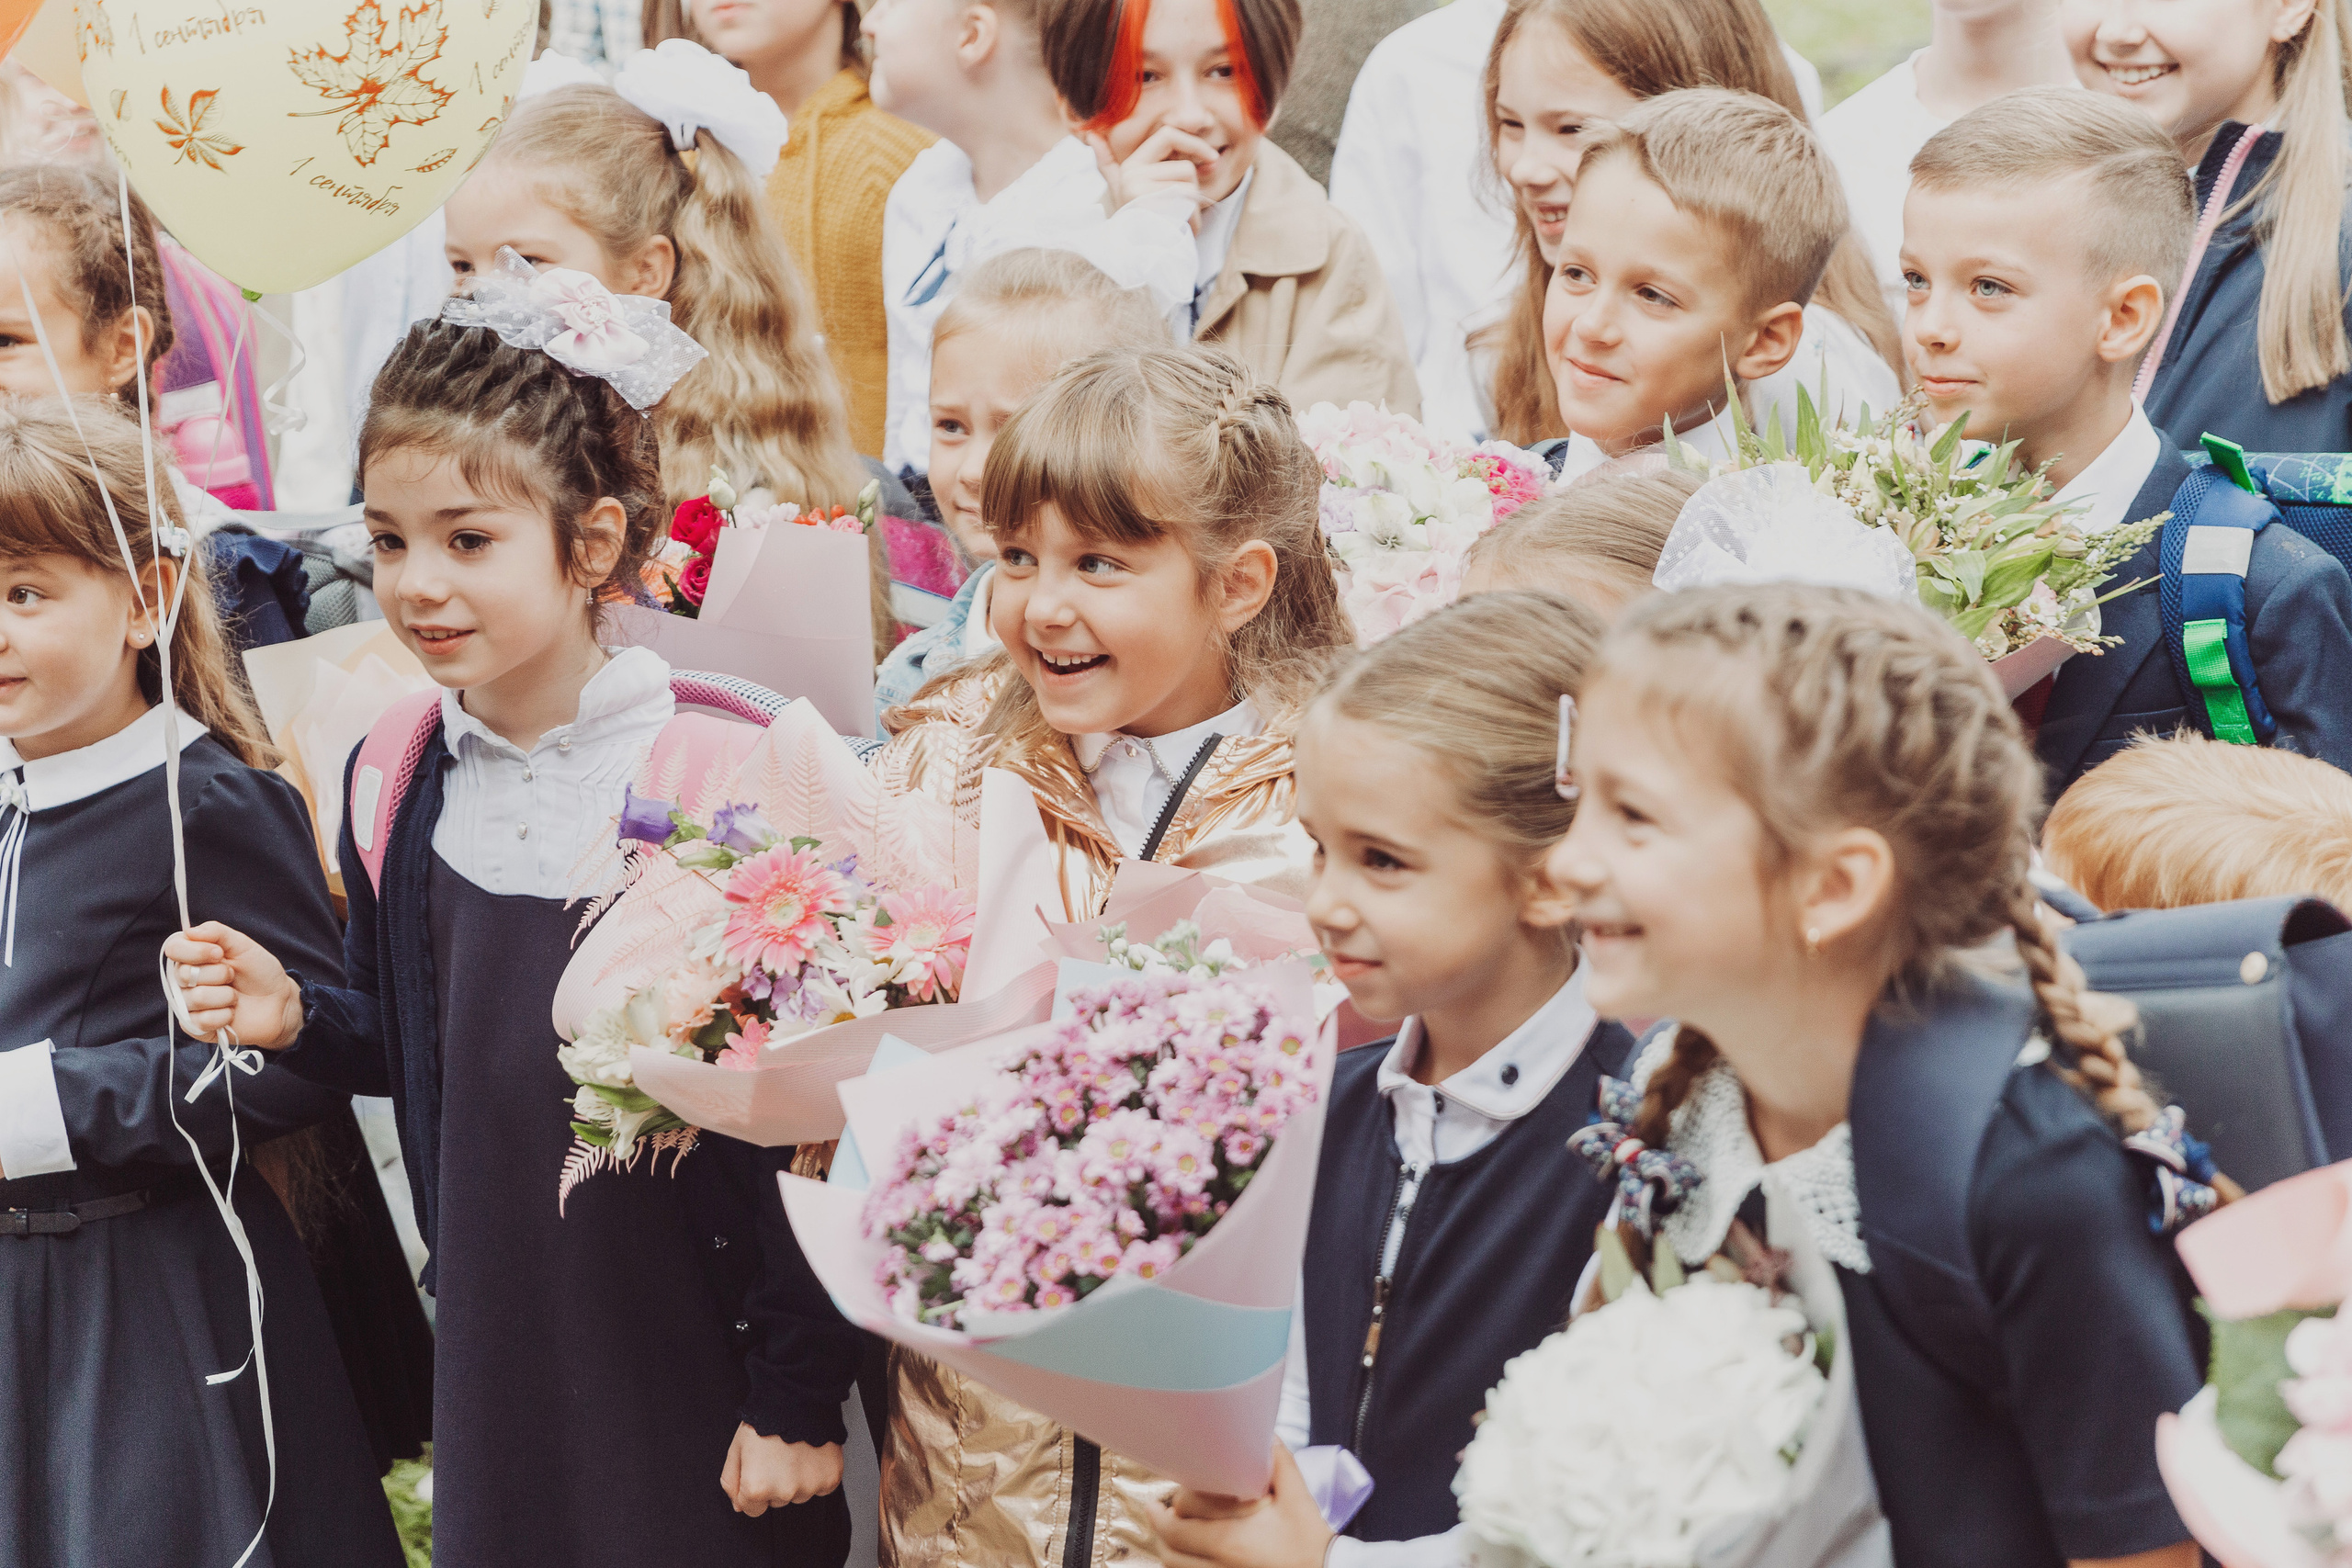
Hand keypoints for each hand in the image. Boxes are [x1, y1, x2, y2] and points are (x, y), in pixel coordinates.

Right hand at [163, 922, 303, 1048]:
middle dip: (219, 974)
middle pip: (183, 974)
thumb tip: (189, 930)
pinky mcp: (196, 1027)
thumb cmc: (260, 972)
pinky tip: (232, 1013)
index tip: (219, 953)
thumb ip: (216, 932)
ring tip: (234, 996)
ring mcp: (189, 1004)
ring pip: (196, 997)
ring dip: (225, 995)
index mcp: (192, 958)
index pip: (173, 948)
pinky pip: (202, 1021)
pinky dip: (224, 1015)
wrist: (279, 1001)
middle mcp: (185, 981)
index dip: (195, 951)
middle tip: (232, 976)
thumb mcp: (243, 945)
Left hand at [720, 1425, 841, 1516]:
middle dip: (775, 1484)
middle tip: (777, 1456)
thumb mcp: (736, 1449)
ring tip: (795, 1452)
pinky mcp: (830, 1479)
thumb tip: (739, 1505)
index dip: (753, 1489)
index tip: (760, 1469)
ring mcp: (809, 1486)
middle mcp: (784, 1492)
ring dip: (797, 1480)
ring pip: (799, 1495)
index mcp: (757, 1488)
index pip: (752, 1510)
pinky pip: (821, 1487)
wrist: (798, 1397)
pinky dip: (817, 1474)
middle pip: (777, 1502)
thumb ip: (731, 1481)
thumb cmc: (766, 1420)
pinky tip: (810, 1455)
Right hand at [1089, 125, 1218, 229]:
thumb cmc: (1135, 221)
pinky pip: (1189, 205)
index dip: (1194, 143)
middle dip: (1193, 189)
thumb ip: (1107, 163)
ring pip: (1191, 188)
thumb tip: (1091, 135)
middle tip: (1183, 207)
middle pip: (1186, 167)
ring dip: (1194, 210)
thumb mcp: (1119, 190)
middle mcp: (1132, 175)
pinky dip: (1193, 220)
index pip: (1168, 134)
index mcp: (1130, 165)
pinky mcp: (1153, 209)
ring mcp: (1141, 192)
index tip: (1212, 159)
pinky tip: (1180, 229)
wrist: (1134, 257)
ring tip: (1179, 222)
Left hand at [1151, 1444, 1332, 1567]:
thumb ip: (1278, 1462)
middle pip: (1170, 1553)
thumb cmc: (1310, 1540)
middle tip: (1159, 1513)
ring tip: (1170, 1536)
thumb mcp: (1297, 1496)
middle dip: (1159, 1531)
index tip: (1159, 1500)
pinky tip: (1189, 1557)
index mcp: (1229, 1539)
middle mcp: (1219, 1565)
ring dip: (1169, 1552)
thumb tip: (1265, 1434)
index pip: (1176, 1528)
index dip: (1161, 1514)